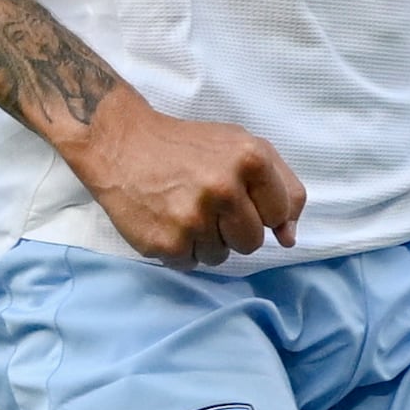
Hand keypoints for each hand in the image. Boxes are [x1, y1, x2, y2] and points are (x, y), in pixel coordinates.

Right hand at [58, 91, 306, 267]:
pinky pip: (191, 264)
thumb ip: (281, 185)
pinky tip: (166, 222)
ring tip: (183, 211)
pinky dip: (181, 249)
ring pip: (222, 257)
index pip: (280, 213)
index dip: (260, 209)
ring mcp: (194, 219)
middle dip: (234, 229)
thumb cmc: (186, 146)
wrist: (120, 144)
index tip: (236, 195)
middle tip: (206, 205)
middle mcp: (224, 189)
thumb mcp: (241, 146)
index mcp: (250, 160)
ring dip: (206, 241)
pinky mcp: (167, 243)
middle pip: (253, 242)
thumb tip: (289, 238)